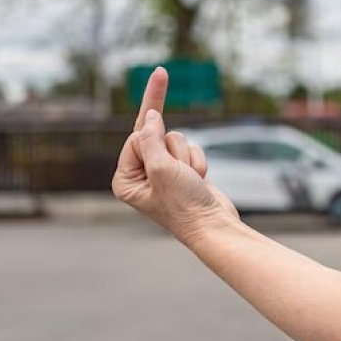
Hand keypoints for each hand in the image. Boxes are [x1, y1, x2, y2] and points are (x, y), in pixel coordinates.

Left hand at [111, 67, 238, 242]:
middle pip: (156, 136)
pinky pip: (190, 149)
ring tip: (190, 180)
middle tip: (177, 156)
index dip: (154, 140)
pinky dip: (198, 162)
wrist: (213, 225)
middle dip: (173, 151)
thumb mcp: (161, 169)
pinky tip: (199, 181)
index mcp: (126, 179)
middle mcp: (141, 175)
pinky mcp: (183, 171)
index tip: (161, 129)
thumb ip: (151, 138)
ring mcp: (163, 172)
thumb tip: (151, 115)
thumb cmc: (184, 205)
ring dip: (187, 157)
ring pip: (175, 141)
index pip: (136, 139)